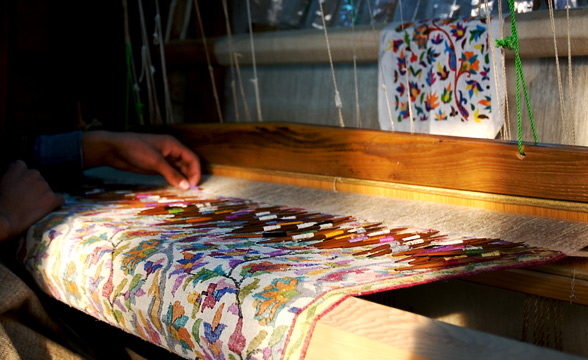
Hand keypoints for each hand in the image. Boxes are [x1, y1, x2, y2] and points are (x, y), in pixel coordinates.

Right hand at [0, 161, 63, 241]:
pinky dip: (55, 204)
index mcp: (18, 166)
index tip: (17, 188)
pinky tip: (48, 210)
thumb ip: (10, 176)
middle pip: (37, 178)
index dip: (20, 179)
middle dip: (32, 187)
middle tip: (24, 200)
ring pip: (46, 189)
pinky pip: (60, 199)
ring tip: (30, 208)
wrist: (2, 221)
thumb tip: (17, 180)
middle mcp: (33, 173)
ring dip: (41, 196)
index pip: (23, 168)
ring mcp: (44, 185)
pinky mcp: (51, 198)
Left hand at [82, 131, 200, 188]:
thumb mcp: (155, 162)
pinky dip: (173, 179)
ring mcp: (163, 158)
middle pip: (187, 164)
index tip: (193, 185)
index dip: (196, 171)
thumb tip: (186, 186)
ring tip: (183, 191)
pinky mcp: (156, 165)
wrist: (113, 149)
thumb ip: (171, 174)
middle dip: (190, 176)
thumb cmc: (134, 149)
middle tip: (189, 190)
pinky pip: (169, 173)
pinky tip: (174, 187)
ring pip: (179, 169)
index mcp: (173, 145)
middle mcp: (170, 151)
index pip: (192, 158)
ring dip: (182, 179)